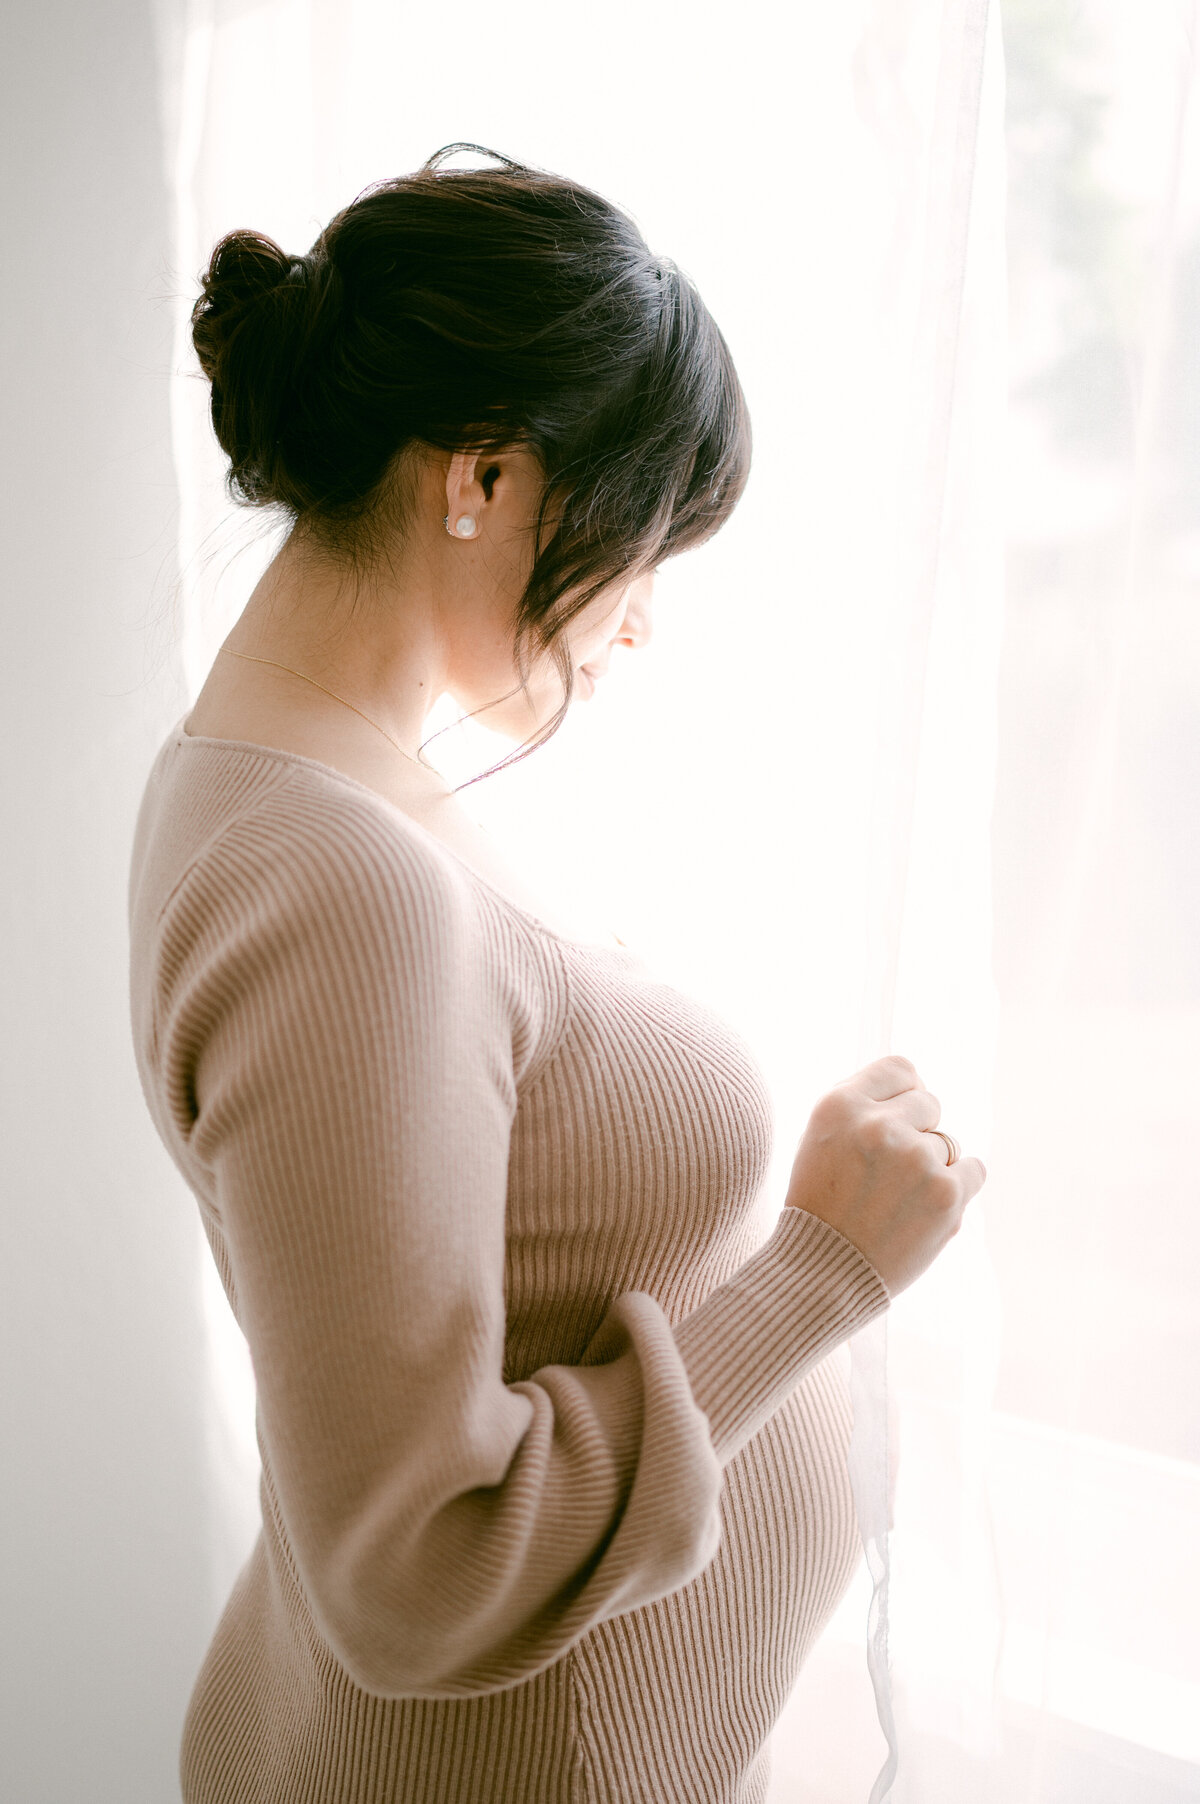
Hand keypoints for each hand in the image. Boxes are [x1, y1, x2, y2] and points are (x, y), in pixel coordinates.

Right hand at [784, 1054, 986, 1296]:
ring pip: (948, 1143)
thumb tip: (918, 1086)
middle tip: (891, 1173)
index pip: (901, 1069)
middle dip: (917, 1132)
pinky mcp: (946, 1193)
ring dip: (932, 1167)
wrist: (822, 1275)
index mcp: (839, 1105)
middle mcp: (878, 1125)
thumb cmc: (821, 1206)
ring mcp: (915, 1158)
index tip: (895, 1122)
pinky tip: (924, 1210)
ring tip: (898, 1201)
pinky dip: (957, 1188)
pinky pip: (974, 1169)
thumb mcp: (821, 1139)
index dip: (902, 1095)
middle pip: (929, 1103)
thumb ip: (863, 1106)